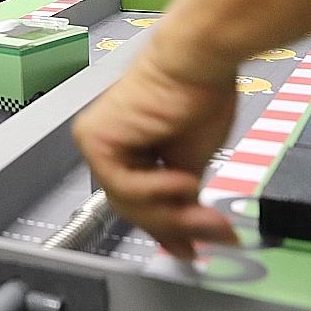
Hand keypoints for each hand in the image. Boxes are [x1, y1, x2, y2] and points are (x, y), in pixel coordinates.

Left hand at [71, 33, 240, 260]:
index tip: (193, 249)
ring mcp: (96, 143)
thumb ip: (181, 198)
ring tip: (203, 211)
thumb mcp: (191, 161)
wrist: (196, 61)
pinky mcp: (96, 139)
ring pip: (128, 202)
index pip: (139, 203)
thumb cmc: (198, 94)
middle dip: (178, 225)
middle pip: (133, 207)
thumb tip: (189, 234)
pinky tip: (182, 181)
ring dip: (173, 212)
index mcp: (126, 148)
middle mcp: (105, 145)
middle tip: (215, 232)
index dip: (168, 230)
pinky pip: (124, 185)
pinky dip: (156, 190)